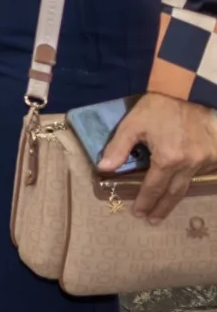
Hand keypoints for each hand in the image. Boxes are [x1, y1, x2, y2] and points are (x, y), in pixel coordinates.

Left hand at [100, 93, 216, 223]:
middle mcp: (188, 164)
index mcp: (167, 159)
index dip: (145, 201)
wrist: (189, 91)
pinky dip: (190, 180)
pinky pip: (201, 173)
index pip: (153, 187)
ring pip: (188, 184)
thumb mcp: (132, 124)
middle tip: (153, 221)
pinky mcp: (214, 154)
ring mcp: (204, 160)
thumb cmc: (158, 107)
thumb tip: (104, 169)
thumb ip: (118, 148)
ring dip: (176, 198)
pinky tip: (182, 186)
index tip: (139, 213)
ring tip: (166, 209)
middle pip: (174, 193)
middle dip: (162, 208)